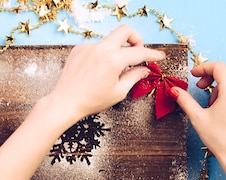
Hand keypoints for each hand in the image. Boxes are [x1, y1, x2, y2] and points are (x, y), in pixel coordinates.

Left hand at [47, 25, 165, 121]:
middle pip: (125, 30)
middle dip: (135, 38)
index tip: (159, 56)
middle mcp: (101, 49)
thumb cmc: (91, 101)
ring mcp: (88, 47)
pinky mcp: (79, 49)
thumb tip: (145, 69)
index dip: (152, 54)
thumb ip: (134, 77)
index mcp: (113, 60)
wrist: (65, 102)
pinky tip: (98, 70)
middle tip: (137, 51)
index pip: (139, 52)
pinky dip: (102, 54)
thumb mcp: (118, 92)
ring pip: (109, 40)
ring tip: (113, 69)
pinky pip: (96, 47)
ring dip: (117, 50)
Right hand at [173, 62, 225, 165]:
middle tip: (200, 85)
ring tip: (210, 104)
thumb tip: (174, 90)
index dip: (204, 67)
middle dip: (211, 74)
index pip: (219, 67)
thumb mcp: (198, 118)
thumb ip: (185, 101)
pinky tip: (220, 109)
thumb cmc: (219, 139)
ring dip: (219, 85)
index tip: (194, 74)